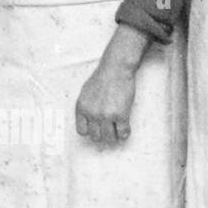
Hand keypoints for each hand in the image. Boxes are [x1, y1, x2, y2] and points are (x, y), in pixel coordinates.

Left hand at [75, 24, 148, 145]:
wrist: (115, 69)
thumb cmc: (102, 77)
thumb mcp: (85, 92)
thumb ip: (86, 107)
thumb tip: (89, 120)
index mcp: (81, 108)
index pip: (82, 131)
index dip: (90, 131)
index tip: (96, 129)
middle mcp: (92, 114)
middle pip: (96, 136)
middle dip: (103, 135)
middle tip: (109, 130)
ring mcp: (106, 116)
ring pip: (109, 138)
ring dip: (114, 136)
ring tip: (117, 129)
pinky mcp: (121, 115)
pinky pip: (123, 133)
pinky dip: (125, 133)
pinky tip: (125, 128)